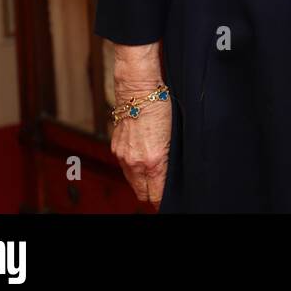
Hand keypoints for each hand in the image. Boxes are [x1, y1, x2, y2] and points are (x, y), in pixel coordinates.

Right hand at [110, 77, 171, 207]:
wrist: (137, 91)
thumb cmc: (160, 108)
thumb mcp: (173, 136)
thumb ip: (169, 160)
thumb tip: (169, 176)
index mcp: (153, 161)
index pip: (156, 195)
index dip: (163, 200)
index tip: (169, 200)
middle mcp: (135, 163)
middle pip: (142, 194)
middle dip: (152, 195)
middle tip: (162, 192)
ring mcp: (123, 157)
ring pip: (132, 182)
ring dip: (142, 183)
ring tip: (154, 178)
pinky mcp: (116, 149)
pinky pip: (125, 169)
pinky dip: (134, 170)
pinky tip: (143, 161)